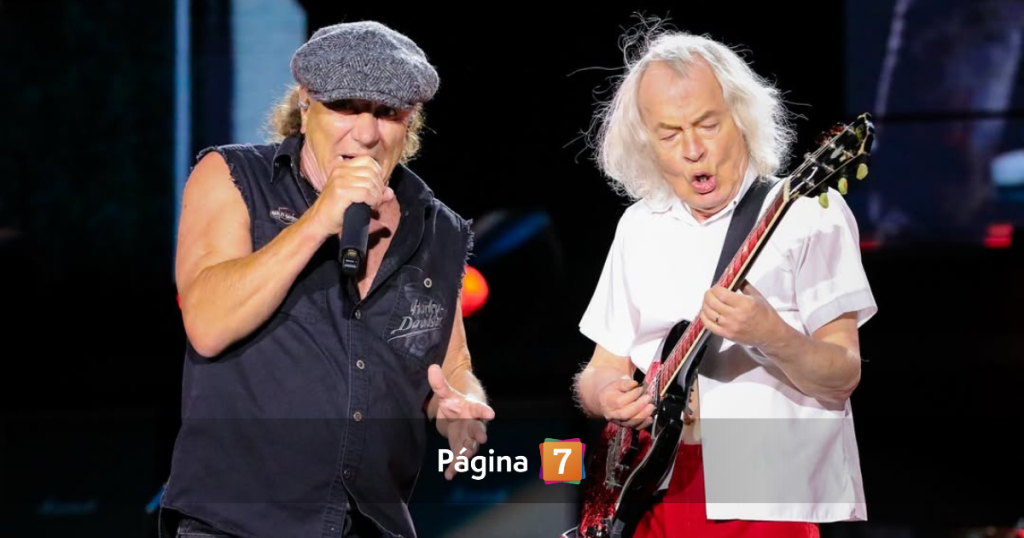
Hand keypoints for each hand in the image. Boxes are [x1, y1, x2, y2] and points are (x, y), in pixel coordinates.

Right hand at [308, 156, 395, 236]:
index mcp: (343, 167)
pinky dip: (372, 200)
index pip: (368, 161)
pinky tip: (369, 206)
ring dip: (376, 195)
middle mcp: (340, 171)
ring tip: (372, 204)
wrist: (319, 221)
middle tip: (376, 199)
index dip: (378, 174)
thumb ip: (374, 192)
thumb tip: (390, 192)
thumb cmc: (337, 209)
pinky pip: (366, 192)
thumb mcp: (356, 197)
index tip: (376, 188)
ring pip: (370, 182)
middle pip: (371, 171)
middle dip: (379, 187)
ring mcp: (339, 180)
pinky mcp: (340, 192)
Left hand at [427, 364, 495, 479]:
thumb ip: (439, 383)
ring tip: (463, 460)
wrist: (459, 416)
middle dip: (479, 434)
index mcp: (472, 408)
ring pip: (470, 446)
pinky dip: (455, 467)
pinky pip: (459, 458)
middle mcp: (473, 424)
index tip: (491, 414)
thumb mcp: (446, 393)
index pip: (480, 408)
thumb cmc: (455, 403)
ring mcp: (468, 438)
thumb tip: (431, 368)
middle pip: (478, 429)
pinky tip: (449, 475)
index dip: (485, 411)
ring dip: (468, 453)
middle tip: (482, 439)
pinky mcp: (461, 448)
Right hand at [597, 375, 653, 429]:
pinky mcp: (626, 426)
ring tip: (651, 406)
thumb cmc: (613, 392)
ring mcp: (618, 421)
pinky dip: (644, 424)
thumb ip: (625, 383)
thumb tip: (634, 384)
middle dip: (639, 406)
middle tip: (648, 398)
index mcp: (607, 401)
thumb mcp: (616, 384)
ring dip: (643, 415)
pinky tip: (650, 418)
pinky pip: (635, 428)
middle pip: (625, 414)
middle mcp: (612, 414)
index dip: (633, 395)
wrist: (607, 402)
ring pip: (631, 422)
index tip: (641, 389)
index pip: (620, 401)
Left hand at [700, 281, 783, 347]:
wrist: (771, 334)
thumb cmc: (766, 315)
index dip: (715, 288)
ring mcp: (730, 326)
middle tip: (710, 292)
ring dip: (705, 305)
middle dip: (708, 294)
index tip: (717, 286)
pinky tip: (706, 312)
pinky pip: (709, 326)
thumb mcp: (757, 296)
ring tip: (708, 301)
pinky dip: (704, 317)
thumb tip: (732, 276)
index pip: (721, 293)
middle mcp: (736, 315)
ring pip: (708, 313)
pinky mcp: (727, 335)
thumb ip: (743, 285)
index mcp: (744, 304)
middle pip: (712, 302)